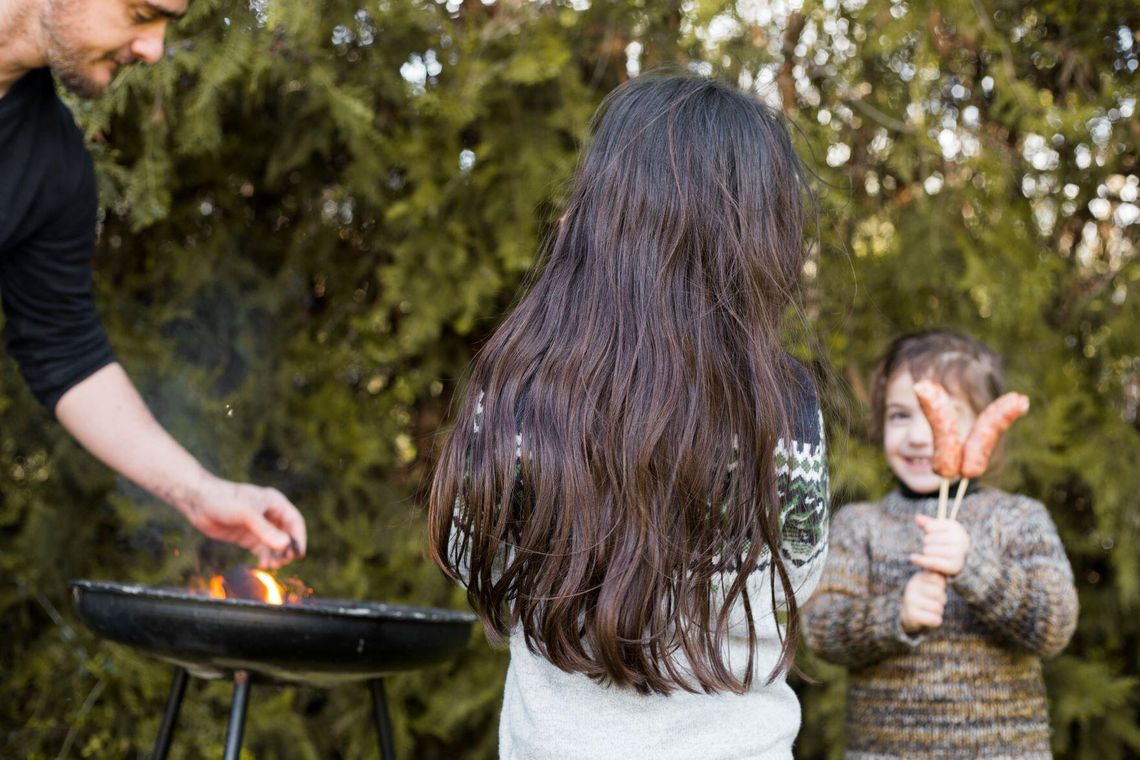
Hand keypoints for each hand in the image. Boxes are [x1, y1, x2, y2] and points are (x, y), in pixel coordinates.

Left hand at [181, 475, 307, 568]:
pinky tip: (263, 565)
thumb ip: (265, 530)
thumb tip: (285, 545)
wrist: (198, 503)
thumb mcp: (246, 514)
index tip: (298, 555)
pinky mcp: (247, 535)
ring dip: (277, 556)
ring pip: (275, 544)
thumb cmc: (223, 500)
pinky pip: (262, 549)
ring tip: (272, 566)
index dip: (298, 538)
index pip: (295, 522)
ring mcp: (258, 526)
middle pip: (287, 535)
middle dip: (287, 549)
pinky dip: (265, 558)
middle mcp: (269, 514)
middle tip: (283, 562)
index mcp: (275, 503)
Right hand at [900, 570, 947, 633]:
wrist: (909, 615)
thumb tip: (949, 573)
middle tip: (933, 602)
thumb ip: (940, 576)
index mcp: (918, 578)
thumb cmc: (926, 597)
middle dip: (941, 600)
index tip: (934, 590)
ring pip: (938, 607)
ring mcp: (910, 601)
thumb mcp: (931, 584)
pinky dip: (935, 621)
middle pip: (939, 593)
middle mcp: (911, 587)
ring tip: (930, 610)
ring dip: (938, 611)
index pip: (940, 581)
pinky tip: (928, 618)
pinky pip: (935, 620)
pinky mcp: (912, 615)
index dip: (941, 588)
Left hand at [910, 514, 970, 575]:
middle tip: (932, 545)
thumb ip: (928, 523)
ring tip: (929, 552)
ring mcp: (957, 554)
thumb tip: (917, 518)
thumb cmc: (945, 540)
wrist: (958, 558)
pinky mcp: (954, 566)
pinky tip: (913, 558)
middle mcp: (959, 540)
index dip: (927, 529)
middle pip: (928, 539)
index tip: (930, 531)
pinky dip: (921, 560)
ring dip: (925, 551)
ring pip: (928, 551)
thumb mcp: (938, 528)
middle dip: (926, 542)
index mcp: (955, 527)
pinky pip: (932, 562)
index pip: (929, 526)